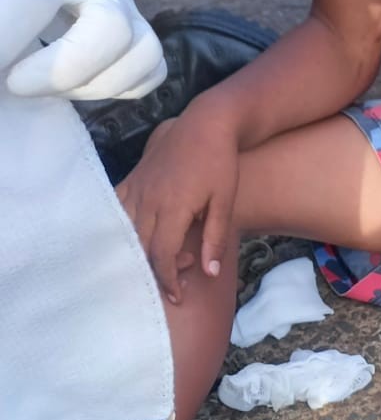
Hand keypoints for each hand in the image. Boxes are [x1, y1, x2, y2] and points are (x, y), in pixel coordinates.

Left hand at [0, 0, 165, 99]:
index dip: (4, 41)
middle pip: (113, 28)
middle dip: (62, 71)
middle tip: (14, 84)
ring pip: (143, 54)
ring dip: (90, 86)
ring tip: (44, 86)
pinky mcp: (136, 25)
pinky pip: (150, 71)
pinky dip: (117, 88)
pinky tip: (74, 84)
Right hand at [117, 112, 238, 302]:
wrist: (206, 123)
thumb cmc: (220, 163)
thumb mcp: (224, 203)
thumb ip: (215, 239)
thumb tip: (210, 273)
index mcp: (173, 207)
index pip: (161, 254)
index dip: (167, 280)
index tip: (176, 297)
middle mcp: (149, 198)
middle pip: (141, 246)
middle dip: (152, 271)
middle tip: (170, 285)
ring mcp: (137, 186)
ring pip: (125, 229)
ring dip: (136, 252)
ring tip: (153, 265)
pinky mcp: (133, 177)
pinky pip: (117, 207)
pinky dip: (120, 227)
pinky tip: (130, 239)